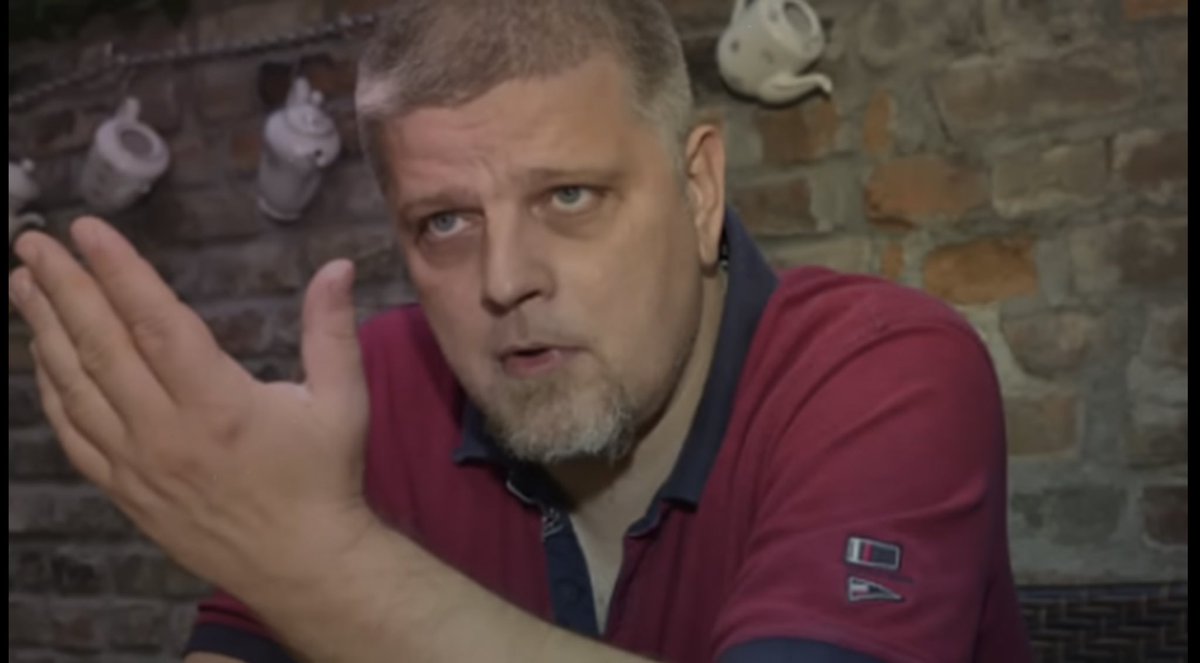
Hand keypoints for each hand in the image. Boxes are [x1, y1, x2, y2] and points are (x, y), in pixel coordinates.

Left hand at [8, 217, 375, 605]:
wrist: (300, 562)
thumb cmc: (324, 477)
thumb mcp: (343, 402)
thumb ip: (332, 332)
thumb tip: (337, 265)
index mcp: (219, 403)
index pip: (155, 322)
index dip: (118, 271)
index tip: (86, 229)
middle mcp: (165, 430)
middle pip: (100, 346)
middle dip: (63, 288)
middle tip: (34, 243)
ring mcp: (136, 463)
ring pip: (75, 387)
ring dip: (44, 330)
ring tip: (22, 283)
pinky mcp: (123, 489)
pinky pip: (72, 433)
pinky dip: (50, 389)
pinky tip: (39, 355)